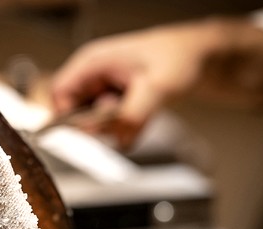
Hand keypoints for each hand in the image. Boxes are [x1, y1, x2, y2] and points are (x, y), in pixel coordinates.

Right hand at [50, 17, 262, 148]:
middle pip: (75, 113)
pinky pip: (112, 128)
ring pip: (94, 125)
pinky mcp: (117, 104)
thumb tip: (119, 137)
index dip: (68, 116)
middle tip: (123, 119)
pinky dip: (128, 130)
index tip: (90, 130)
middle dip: (98, 125)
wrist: (203, 57)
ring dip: (117, 128)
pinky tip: (144, 115)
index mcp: (92, 61)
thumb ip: (133, 114)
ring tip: (140, 110)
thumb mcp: (157, 86)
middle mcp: (94, 76)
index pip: (59, 94)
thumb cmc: (180, 56)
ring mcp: (105, 91)